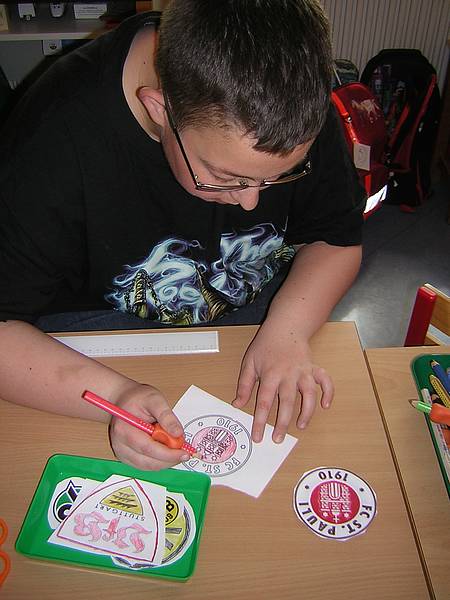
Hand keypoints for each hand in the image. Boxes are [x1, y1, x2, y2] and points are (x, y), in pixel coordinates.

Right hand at [108, 383, 187, 469]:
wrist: (124, 401)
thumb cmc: (137, 399)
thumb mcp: (155, 399)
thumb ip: (167, 416)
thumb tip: (178, 433)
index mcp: (124, 429)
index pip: (147, 448)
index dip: (168, 454)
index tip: (184, 453)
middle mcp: (120, 444)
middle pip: (148, 462)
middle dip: (170, 459)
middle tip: (185, 451)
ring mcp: (122, 453)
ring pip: (148, 467)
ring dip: (166, 461)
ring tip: (176, 448)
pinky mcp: (127, 457)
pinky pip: (146, 465)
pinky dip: (159, 461)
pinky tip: (167, 450)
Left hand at [233, 325, 332, 442]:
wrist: (285, 326)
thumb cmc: (265, 345)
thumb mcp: (249, 362)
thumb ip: (245, 385)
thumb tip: (237, 404)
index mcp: (270, 374)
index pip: (265, 402)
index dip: (260, 421)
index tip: (258, 436)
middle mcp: (288, 374)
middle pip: (287, 402)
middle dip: (283, 423)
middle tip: (278, 438)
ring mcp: (303, 371)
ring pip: (308, 394)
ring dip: (307, 412)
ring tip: (301, 426)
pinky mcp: (314, 368)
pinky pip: (325, 381)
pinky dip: (328, 392)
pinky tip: (325, 405)